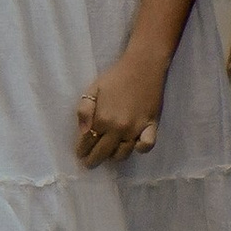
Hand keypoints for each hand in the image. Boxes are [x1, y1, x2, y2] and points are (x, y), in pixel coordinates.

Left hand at [73, 48, 164, 166]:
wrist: (142, 67)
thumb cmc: (115, 77)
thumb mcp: (93, 89)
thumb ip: (84, 110)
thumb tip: (82, 132)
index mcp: (101, 119)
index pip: (88, 142)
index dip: (82, 150)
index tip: (80, 155)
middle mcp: (117, 128)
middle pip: (103, 152)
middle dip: (94, 160)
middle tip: (89, 163)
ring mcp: (135, 129)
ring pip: (123, 153)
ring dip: (114, 157)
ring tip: (109, 156)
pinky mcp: (151, 126)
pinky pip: (147, 146)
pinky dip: (140, 149)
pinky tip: (135, 147)